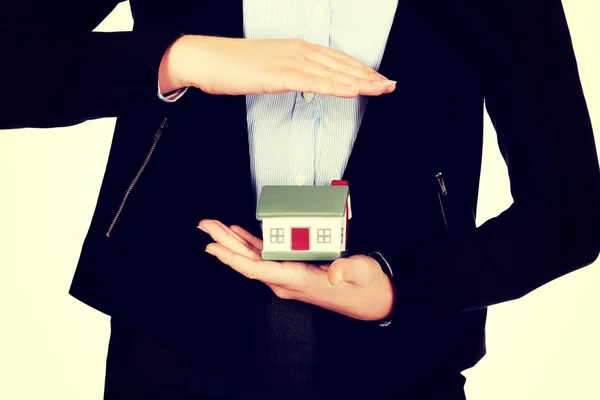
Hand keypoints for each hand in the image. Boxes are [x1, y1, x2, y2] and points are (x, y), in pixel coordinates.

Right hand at [159, 35, 395, 97]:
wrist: (207, 58)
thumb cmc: (233, 65)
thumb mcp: (269, 67)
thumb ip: (291, 74)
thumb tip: (306, 83)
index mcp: (296, 48)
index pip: (336, 59)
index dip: (359, 68)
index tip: (376, 78)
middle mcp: (298, 51)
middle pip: (341, 63)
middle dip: (368, 74)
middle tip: (389, 84)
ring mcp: (290, 61)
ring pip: (333, 72)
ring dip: (360, 80)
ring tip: (380, 88)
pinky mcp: (279, 74)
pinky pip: (314, 82)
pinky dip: (336, 85)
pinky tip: (351, 90)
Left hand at [198, 219, 394, 321]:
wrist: (369, 299)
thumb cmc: (364, 286)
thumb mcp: (362, 274)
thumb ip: (348, 270)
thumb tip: (334, 272)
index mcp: (298, 280)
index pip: (257, 270)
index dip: (232, 258)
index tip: (212, 247)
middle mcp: (286, 280)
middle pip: (247, 261)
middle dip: (224, 243)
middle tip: (204, 225)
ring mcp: (287, 275)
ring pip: (252, 258)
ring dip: (232, 241)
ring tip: (214, 226)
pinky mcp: (292, 269)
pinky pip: (264, 256)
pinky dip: (249, 243)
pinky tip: (238, 234)